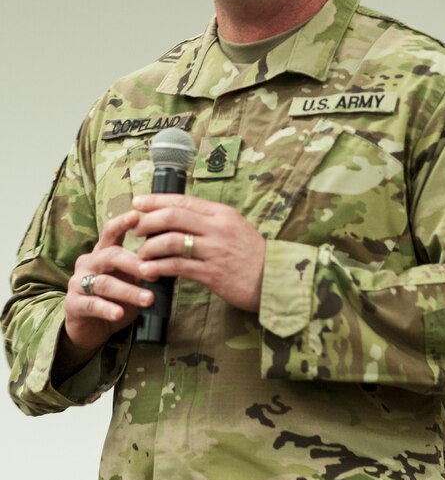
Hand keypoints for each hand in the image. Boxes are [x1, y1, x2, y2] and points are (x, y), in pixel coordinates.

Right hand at [55, 210, 150, 382]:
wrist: (89, 328)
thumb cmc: (114, 298)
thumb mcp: (130, 280)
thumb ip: (143, 268)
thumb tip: (171, 256)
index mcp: (103, 252)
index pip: (111, 232)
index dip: (123, 223)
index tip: (137, 216)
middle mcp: (89, 263)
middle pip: (111, 256)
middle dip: (134, 263)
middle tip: (154, 272)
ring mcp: (78, 283)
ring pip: (104, 283)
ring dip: (128, 291)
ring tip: (148, 299)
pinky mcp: (73, 304)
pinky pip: (91, 304)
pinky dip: (107, 308)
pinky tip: (119, 313)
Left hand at [133, 194, 265, 312]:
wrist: (273, 280)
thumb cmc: (251, 255)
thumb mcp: (234, 227)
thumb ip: (209, 220)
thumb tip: (178, 215)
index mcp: (222, 213)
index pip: (183, 201)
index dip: (156, 200)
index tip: (138, 202)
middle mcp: (218, 228)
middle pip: (173, 216)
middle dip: (148, 221)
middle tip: (136, 229)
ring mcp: (214, 250)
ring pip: (170, 241)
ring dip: (149, 247)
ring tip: (140, 254)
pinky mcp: (211, 273)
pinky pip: (177, 266)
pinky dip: (158, 267)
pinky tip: (149, 271)